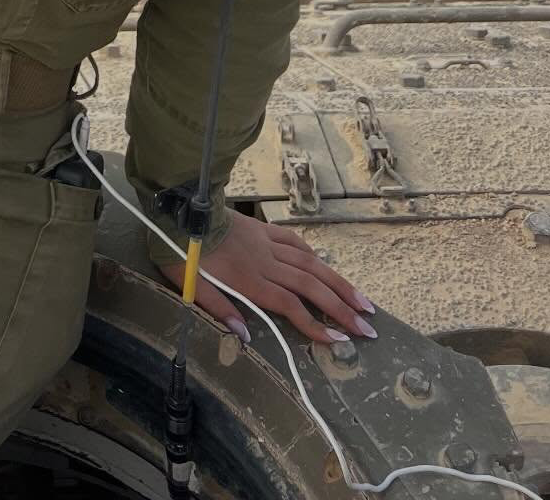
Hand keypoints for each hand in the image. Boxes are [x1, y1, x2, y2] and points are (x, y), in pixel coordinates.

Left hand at [159, 212, 376, 347]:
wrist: (182, 209)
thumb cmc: (182, 252)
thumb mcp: (192, 286)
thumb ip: (220, 310)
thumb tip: (244, 337)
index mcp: (249, 280)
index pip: (291, 305)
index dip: (316, 324)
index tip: (340, 340)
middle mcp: (265, 261)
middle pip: (310, 286)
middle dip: (341, 308)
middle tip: (368, 326)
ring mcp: (267, 243)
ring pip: (310, 263)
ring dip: (338, 282)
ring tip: (362, 301)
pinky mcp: (262, 229)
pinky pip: (294, 241)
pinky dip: (311, 255)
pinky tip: (323, 264)